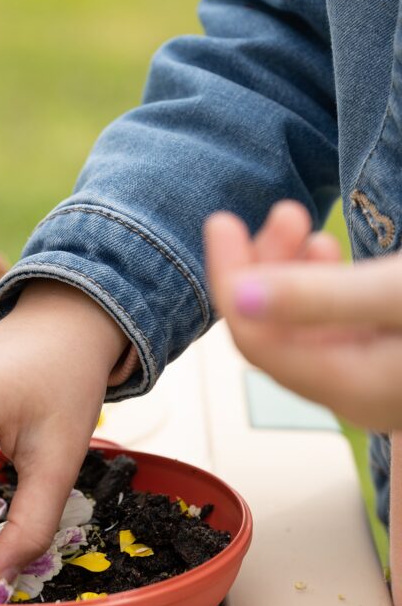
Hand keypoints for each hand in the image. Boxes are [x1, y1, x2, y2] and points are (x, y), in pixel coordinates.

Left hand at [204, 199, 401, 430]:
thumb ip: (320, 299)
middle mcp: (355, 392)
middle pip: (275, 332)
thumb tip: (237, 298)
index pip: (256, 339)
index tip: (221, 223)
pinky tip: (321, 249)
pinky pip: (332, 324)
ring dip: (289, 270)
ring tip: (294, 217)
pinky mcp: (385, 355)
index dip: (231, 278)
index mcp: (351, 388)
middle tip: (274, 214)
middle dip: (261, 268)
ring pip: (301, 324)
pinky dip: (320, 285)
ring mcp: (370, 376)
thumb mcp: (398, 294)